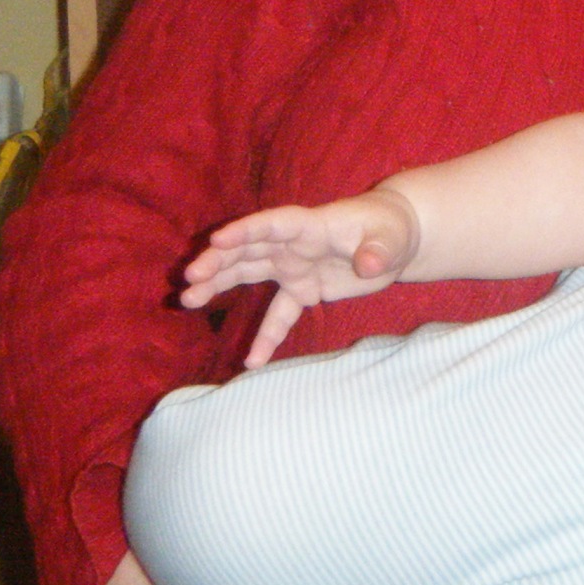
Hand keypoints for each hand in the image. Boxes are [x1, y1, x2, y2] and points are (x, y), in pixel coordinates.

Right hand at [181, 191, 418, 366]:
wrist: (396, 240)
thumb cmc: (391, 228)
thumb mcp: (390, 238)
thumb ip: (378, 250)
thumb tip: (368, 264)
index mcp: (312, 225)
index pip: (274, 223)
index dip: (247, 230)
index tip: (217, 240)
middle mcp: (294, 245)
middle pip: (249, 249)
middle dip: (218, 261)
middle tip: (190, 279)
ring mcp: (294, 266)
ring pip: (249, 274)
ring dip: (219, 285)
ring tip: (187, 300)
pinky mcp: (302, 289)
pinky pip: (278, 314)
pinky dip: (266, 335)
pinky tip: (252, 361)